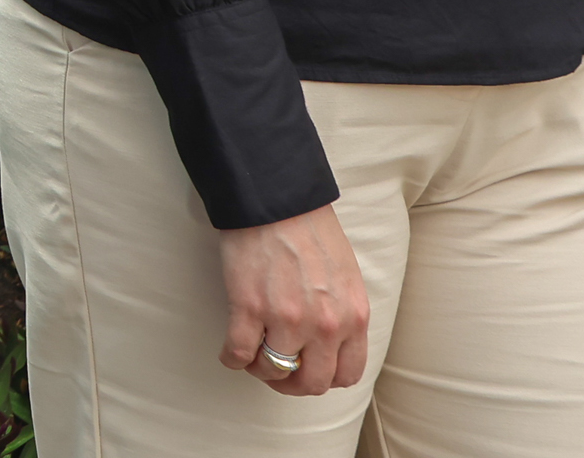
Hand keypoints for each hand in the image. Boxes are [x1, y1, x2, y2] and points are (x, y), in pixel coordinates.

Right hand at [217, 204, 369, 396]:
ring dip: (259, 369)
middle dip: (291, 384)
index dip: (323, 379)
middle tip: (276, 372)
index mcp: (353, 316)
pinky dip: (232, 359)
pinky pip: (239, 352)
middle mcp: (325, 325)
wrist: (276, 199)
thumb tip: (328, 342)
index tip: (306, 371)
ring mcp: (286, 318)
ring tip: (250, 355)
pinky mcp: (249, 307)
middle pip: (311, 383)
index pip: (347, 375)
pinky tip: (229, 351)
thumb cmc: (309, 229)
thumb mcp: (346, 276)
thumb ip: (343, 312)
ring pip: (273, 371)